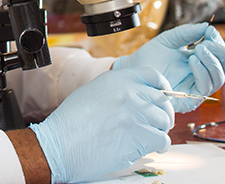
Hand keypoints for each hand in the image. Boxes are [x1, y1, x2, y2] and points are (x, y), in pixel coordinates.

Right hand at [29, 67, 174, 183]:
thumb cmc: (72, 122)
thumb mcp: (94, 91)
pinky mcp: (138, 135)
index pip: (153, 75)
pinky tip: (151, 147)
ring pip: (164, 121)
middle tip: (158, 124)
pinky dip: (160, 146)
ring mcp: (135, 113)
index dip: (163, 88)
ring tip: (150, 137)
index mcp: (117, 78)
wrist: (60, 144)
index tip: (163, 99)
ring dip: (160, 131)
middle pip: (162, 101)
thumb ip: (118, 89)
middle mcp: (128, 92)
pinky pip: (162, 139)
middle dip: (163, 114)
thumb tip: (139, 96)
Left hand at [113, 23, 224, 111]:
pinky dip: (202, 71)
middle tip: (208, 42)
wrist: (135, 68)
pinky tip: (192, 59)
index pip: (222, 56)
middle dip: (222, 53)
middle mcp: (202, 75)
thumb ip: (189, 33)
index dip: (219, 43)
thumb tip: (208, 27)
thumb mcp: (172, 39)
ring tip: (198, 48)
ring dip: (212, 61)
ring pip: (220, 78)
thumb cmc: (151, 56)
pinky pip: (205, 86)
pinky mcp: (191, 98)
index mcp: (201, 61)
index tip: (209, 32)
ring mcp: (197, 87)